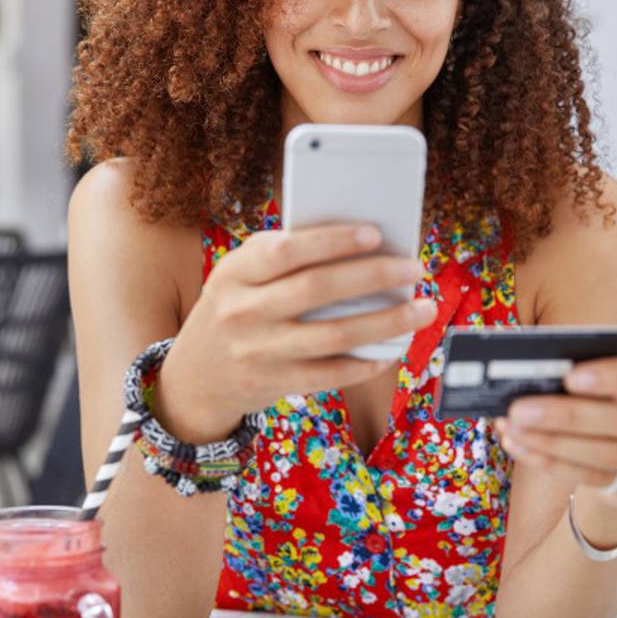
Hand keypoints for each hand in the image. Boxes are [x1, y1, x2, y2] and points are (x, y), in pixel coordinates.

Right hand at [158, 223, 437, 440]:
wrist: (193, 377)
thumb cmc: (233, 311)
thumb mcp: (239, 277)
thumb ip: (282, 259)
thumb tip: (358, 244)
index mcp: (235, 273)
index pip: (286, 250)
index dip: (332, 241)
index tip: (376, 233)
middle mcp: (243, 311)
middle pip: (318, 289)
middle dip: (374, 276)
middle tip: (414, 269)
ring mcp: (258, 351)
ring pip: (334, 334)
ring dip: (387, 322)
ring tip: (422, 309)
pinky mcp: (273, 384)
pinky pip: (330, 374)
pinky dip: (366, 362)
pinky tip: (391, 350)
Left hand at [495, 355, 616, 510]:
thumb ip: (596, 370)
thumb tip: (541, 371)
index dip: (616, 379)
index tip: (570, 376)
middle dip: (568, 416)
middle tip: (519, 408)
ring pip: (608, 455)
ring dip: (551, 442)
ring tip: (512, 427)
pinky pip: (594, 478)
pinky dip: (551, 462)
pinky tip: (520, 446)